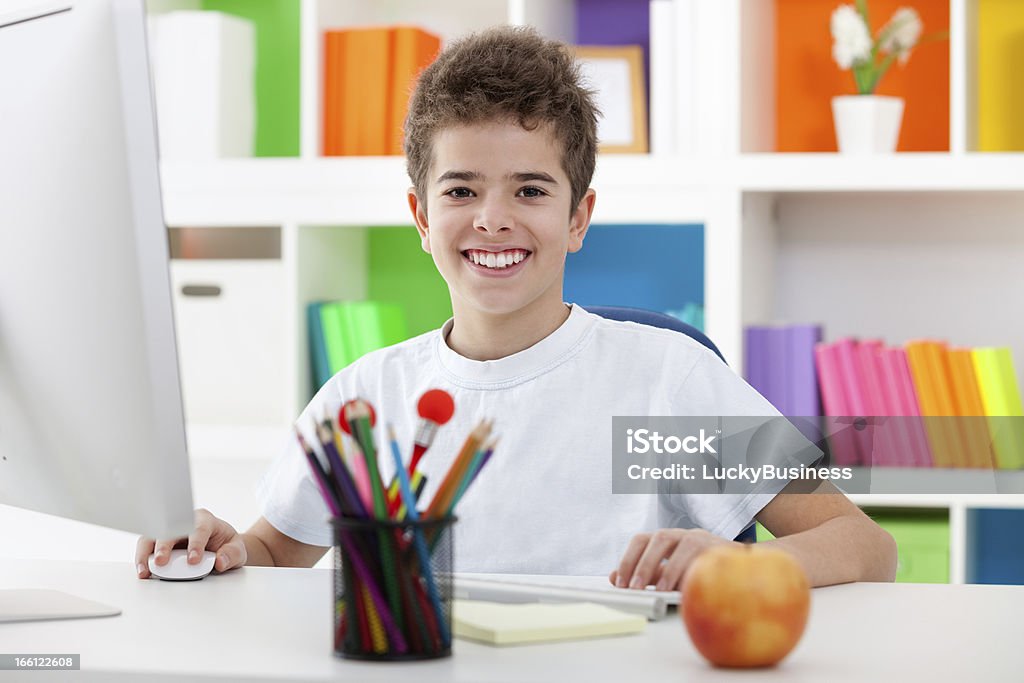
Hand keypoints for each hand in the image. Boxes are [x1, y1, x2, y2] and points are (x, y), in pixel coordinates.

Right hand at [134, 508, 246, 578]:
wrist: (221, 547)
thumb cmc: (226, 545)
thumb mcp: (237, 550)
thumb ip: (231, 555)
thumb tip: (220, 562)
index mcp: (205, 520)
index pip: (198, 529)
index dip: (195, 544)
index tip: (193, 560)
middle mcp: (184, 521)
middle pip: (169, 529)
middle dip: (164, 545)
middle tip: (161, 561)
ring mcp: (170, 531)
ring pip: (152, 536)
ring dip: (146, 553)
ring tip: (144, 571)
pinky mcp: (159, 542)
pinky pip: (146, 547)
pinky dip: (142, 559)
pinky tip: (142, 571)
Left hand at [609, 528, 736, 591]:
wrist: (737, 569)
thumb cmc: (698, 570)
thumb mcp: (669, 573)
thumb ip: (647, 575)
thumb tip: (614, 577)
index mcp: (667, 539)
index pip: (641, 540)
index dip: (628, 560)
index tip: (619, 583)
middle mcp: (683, 535)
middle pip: (660, 538)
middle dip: (645, 564)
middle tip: (635, 588)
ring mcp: (704, 539)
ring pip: (685, 545)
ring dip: (671, 569)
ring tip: (660, 591)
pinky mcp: (723, 549)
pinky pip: (708, 558)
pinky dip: (696, 572)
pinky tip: (688, 588)